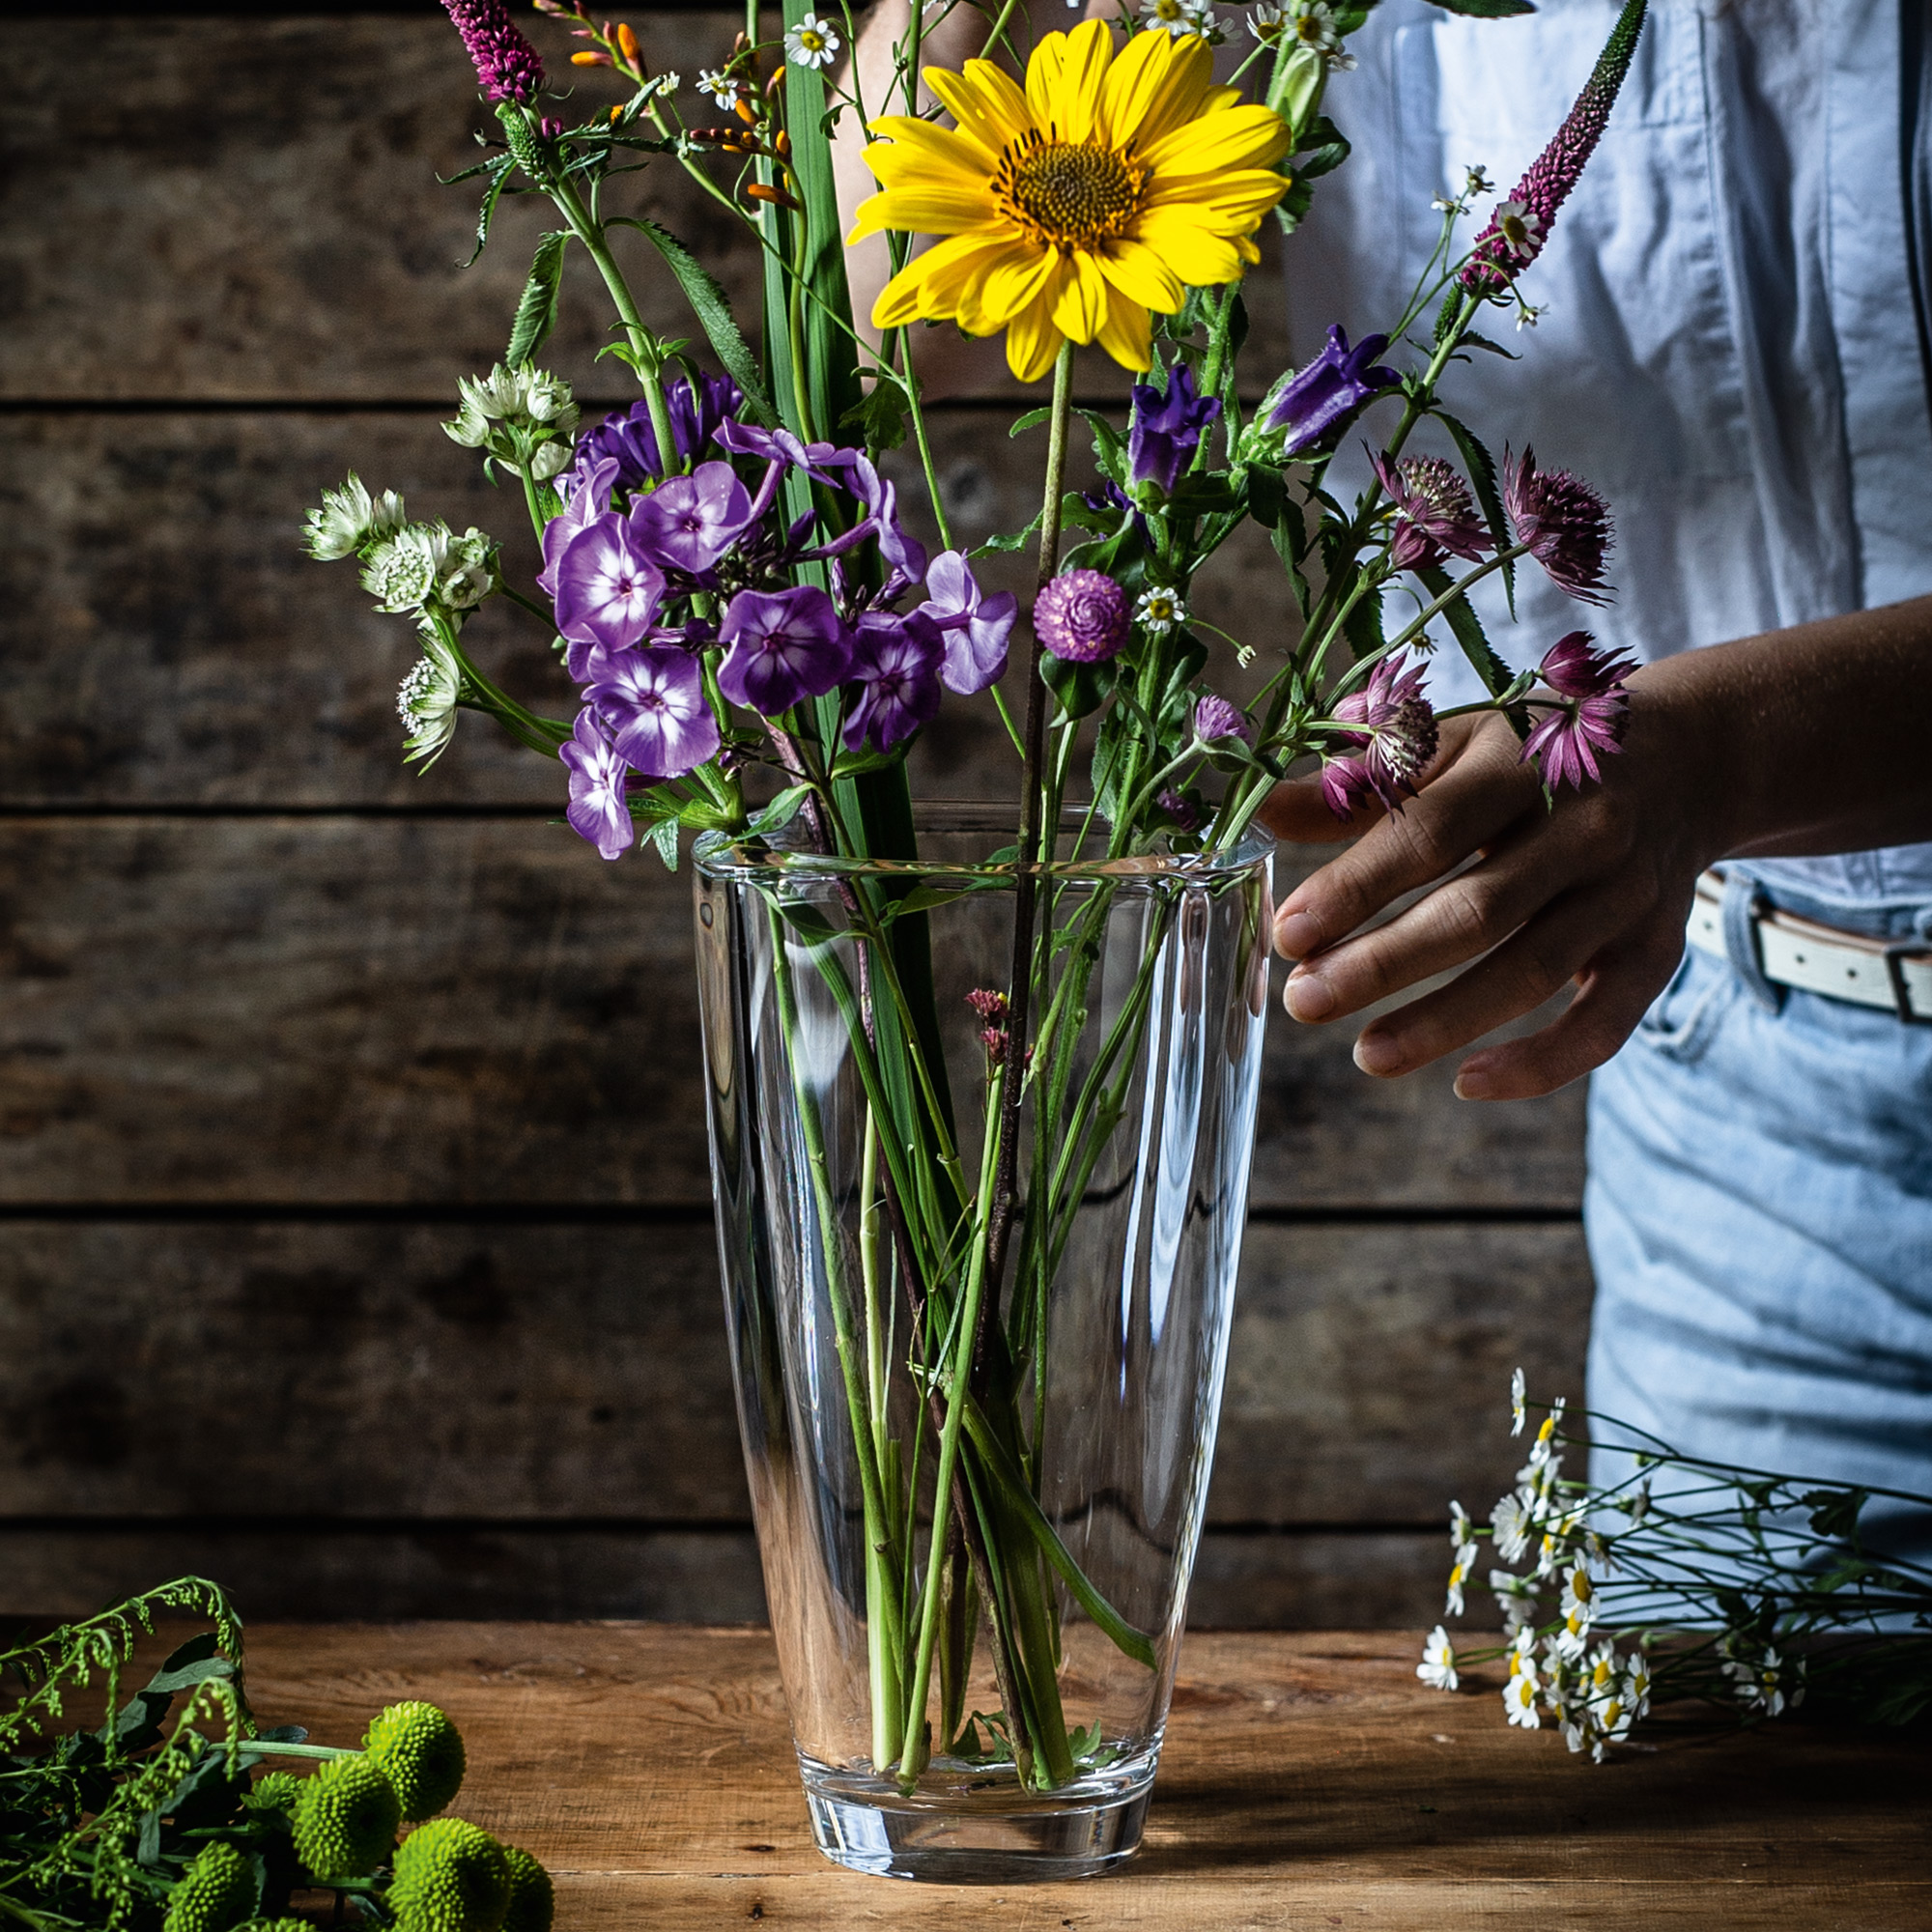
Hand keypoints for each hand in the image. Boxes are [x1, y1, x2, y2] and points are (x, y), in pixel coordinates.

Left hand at [1259, 672, 1728, 1100]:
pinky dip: (1542, 1062)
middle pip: (1478, 910)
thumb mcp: (1450, 747)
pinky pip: (1604, 1021)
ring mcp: (1624, 892)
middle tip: (1305, 1002)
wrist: (1688, 756)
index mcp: (1518, 765)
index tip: (1288, 933)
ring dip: (1445, 1021)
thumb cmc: (1531, 758)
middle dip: (1384, 964)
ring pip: (1532, 970)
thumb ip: (1358, 787)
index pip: (1429, 831)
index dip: (1356, 886)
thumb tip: (1259, 815)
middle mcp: (1582, 827)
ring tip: (1367, 1055)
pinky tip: (1467, 1082)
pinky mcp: (1654, 949)